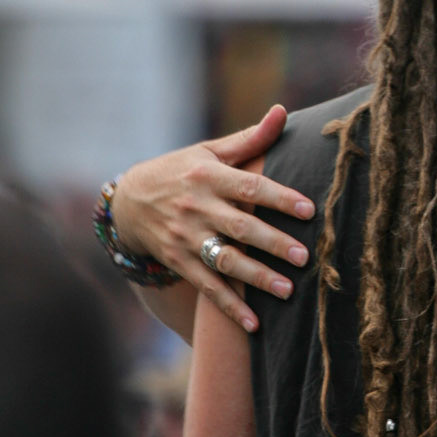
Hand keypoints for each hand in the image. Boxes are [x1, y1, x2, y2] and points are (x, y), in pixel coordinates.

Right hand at [111, 107, 312, 331]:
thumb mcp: (209, 151)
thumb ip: (250, 139)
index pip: (250, 186)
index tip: (309, 210)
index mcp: (208, 174)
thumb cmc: (181, 171)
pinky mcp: (178, 262)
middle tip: (304, 257)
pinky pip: (207, 287)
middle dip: (272, 243)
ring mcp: (185, 237)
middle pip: (240, 226)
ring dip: (255, 278)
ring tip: (287, 290)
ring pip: (225, 260)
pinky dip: (229, 307)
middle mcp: (196, 207)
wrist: (128, 202)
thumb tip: (283, 112)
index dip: (280, 198)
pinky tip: (254, 324)